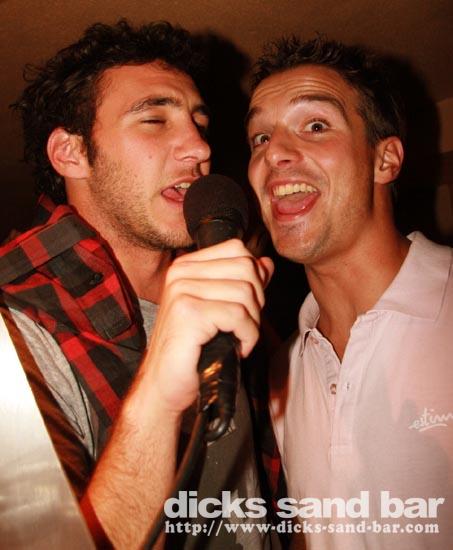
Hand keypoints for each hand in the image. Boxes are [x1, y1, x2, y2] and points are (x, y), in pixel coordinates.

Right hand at [139, 239, 273, 415]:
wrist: (164, 386)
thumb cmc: (192, 351)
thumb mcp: (220, 310)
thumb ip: (242, 283)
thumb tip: (266, 262)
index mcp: (186, 267)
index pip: (237, 250)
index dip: (253, 278)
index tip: (245, 307)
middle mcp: (180, 273)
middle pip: (246, 268)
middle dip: (256, 301)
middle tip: (243, 327)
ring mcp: (182, 291)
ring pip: (245, 292)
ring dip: (252, 323)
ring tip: (237, 340)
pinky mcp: (188, 313)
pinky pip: (239, 315)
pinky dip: (247, 337)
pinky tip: (236, 349)